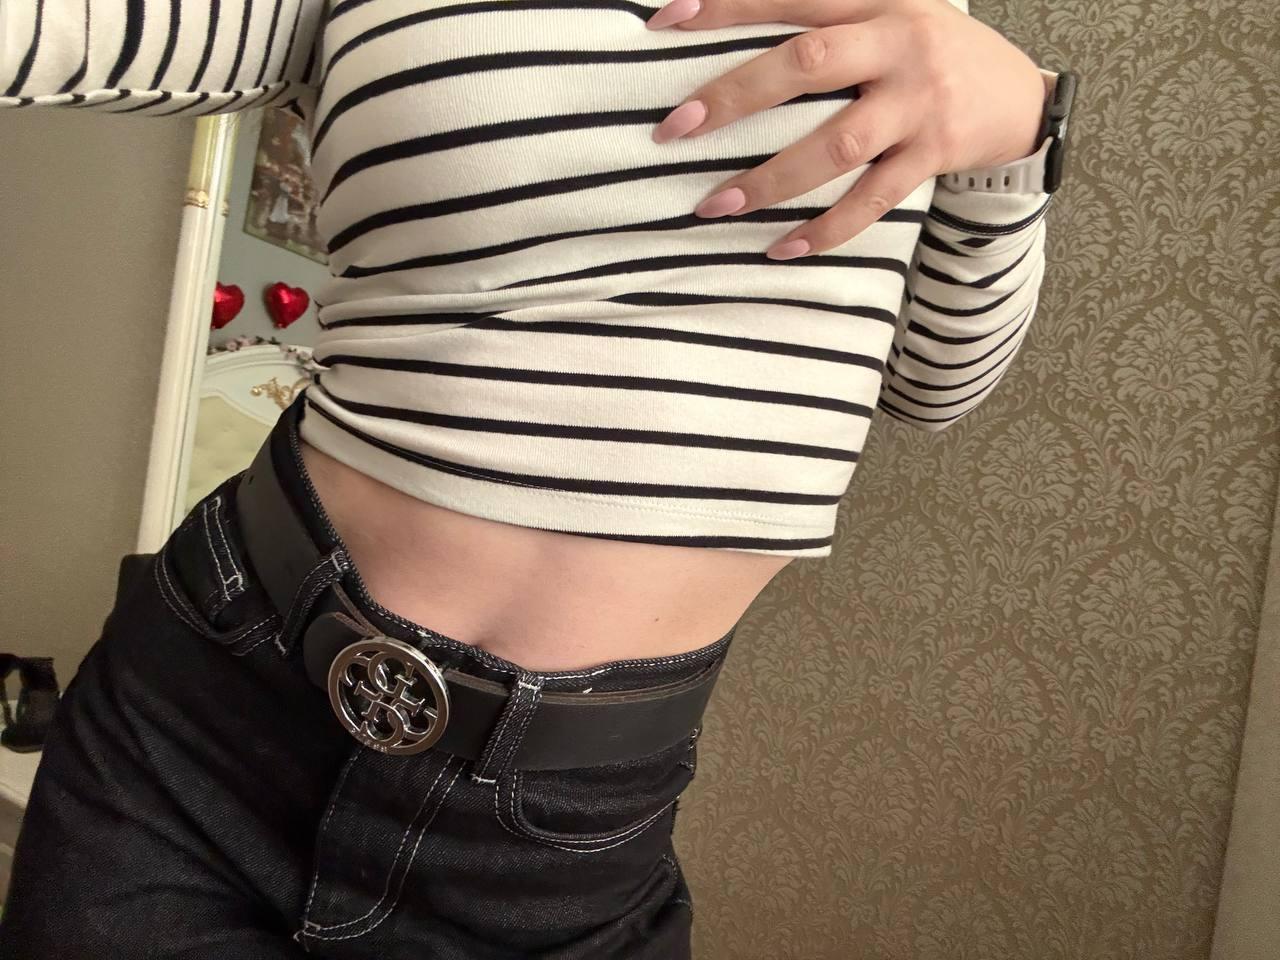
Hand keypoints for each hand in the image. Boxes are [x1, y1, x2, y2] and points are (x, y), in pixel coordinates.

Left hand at [646, 0, 1049, 258]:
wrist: (1022, 96)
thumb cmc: (932, 53)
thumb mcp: (889, 12)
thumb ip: (827, 18)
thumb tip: (736, 31)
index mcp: (877, 2)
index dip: (727, 5)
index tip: (664, 20)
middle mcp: (898, 47)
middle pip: (808, 63)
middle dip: (736, 96)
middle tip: (674, 129)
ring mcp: (919, 105)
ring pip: (836, 146)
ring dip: (770, 179)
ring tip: (713, 205)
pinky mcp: (934, 157)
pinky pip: (872, 202)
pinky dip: (826, 230)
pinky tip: (781, 249)